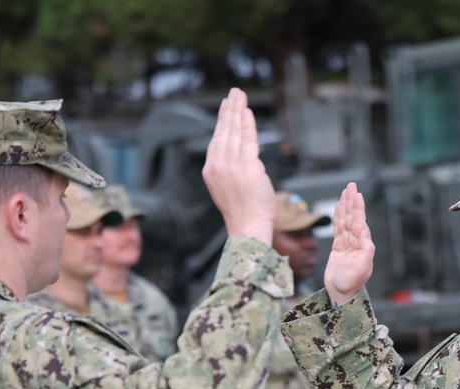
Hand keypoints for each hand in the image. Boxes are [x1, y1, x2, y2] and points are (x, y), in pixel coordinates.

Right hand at [202, 88, 274, 245]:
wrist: (247, 225)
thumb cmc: (242, 210)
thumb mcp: (228, 186)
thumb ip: (231, 168)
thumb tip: (242, 155)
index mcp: (211, 169)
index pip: (217, 138)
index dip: (222, 120)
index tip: (226, 106)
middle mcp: (218, 164)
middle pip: (224, 130)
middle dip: (229, 109)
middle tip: (233, 93)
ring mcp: (232, 164)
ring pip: (234, 131)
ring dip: (238, 110)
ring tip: (240, 96)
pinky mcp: (247, 166)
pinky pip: (248, 139)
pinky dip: (248, 123)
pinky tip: (247, 111)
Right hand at [324, 182, 374, 304]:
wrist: (341, 292)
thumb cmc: (352, 282)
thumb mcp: (362, 267)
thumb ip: (366, 249)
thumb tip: (365, 231)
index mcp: (362, 244)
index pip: (360, 221)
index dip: (358, 207)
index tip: (357, 194)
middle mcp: (356, 241)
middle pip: (352, 216)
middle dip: (352, 201)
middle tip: (351, 185)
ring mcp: (347, 243)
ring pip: (345, 220)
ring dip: (345, 206)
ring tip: (345, 191)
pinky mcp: (339, 247)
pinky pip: (338, 228)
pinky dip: (338, 216)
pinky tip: (338, 207)